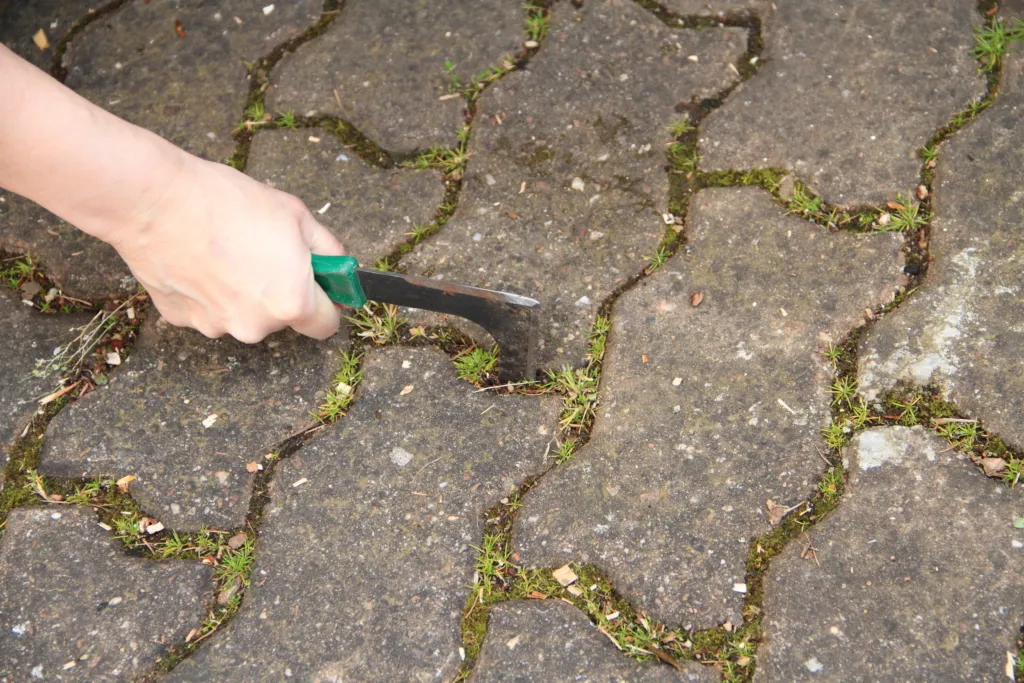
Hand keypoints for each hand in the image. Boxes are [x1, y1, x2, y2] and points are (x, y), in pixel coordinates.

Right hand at [107, 156, 344, 342]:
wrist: (155, 200)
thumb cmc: (226, 203)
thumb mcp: (296, 216)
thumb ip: (328, 250)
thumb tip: (339, 268)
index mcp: (291, 304)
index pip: (327, 325)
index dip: (328, 303)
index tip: (320, 287)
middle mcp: (254, 327)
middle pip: (281, 318)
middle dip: (280, 291)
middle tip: (263, 251)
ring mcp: (215, 326)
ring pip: (243, 315)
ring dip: (242, 292)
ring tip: (226, 251)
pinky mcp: (182, 320)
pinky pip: (208, 309)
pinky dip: (208, 290)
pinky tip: (199, 259)